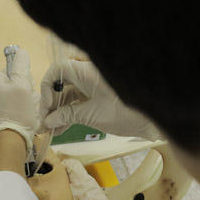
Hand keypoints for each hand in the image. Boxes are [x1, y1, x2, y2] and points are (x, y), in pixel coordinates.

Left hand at [0, 48, 39, 159]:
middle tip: (29, 104)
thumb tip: (20, 51)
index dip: (23, 79)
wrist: (10, 144)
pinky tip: (23, 121)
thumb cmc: (17, 114)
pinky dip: (18, 114)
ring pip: (13, 99)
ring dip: (23, 104)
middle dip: (24, 93)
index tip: (28, 90)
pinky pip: (10, 111)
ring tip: (27, 115)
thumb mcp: (22, 86)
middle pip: (13, 85)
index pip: (11, 71)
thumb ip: (21, 66)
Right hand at [39, 59, 161, 140]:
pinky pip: (78, 99)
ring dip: (59, 110)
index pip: (56, 71)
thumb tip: (47, 121)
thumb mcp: (92, 115)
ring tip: (51, 130)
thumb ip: (67, 115)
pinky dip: (70, 111)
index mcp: (86, 69)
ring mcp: (94, 82)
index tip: (44, 111)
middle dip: (51, 103)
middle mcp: (89, 71)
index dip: (46, 90)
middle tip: (44, 124)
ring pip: (69, 92)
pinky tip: (61, 127)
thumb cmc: (127, 112)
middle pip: (61, 82)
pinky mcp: (99, 93)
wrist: (155, 118)